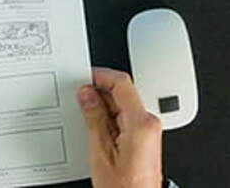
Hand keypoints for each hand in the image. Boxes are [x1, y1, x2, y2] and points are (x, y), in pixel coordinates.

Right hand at [77, 67, 162, 187]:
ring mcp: (149, 132)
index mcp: (141, 123)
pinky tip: (96, 129)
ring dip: (104, 107)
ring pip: (123, 105)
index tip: (84, 78)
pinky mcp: (145, 139)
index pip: (122, 83)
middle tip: (79, 99)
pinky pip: (126, 118)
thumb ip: (94, 118)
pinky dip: (110, 119)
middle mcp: (149, 124)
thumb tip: (87, 95)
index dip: (100, 76)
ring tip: (86, 119)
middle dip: (99, 93)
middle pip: (123, 93)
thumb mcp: (101, 152)